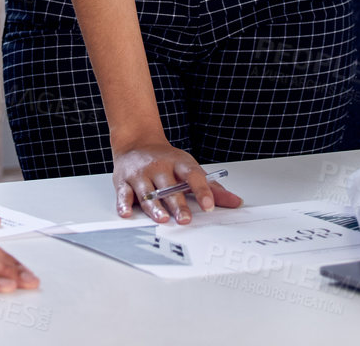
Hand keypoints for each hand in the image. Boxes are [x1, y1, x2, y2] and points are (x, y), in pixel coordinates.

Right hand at [112, 141, 242, 223]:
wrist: (136, 141)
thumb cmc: (166, 160)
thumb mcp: (189, 167)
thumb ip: (212, 188)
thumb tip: (235, 202)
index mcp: (178, 163)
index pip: (193, 176)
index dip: (202, 190)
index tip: (209, 205)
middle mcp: (159, 167)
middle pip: (169, 187)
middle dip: (178, 204)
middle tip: (185, 219)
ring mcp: (141, 174)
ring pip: (147, 192)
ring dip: (155, 206)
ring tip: (162, 218)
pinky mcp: (123, 181)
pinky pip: (124, 194)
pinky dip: (124, 204)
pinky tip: (127, 213)